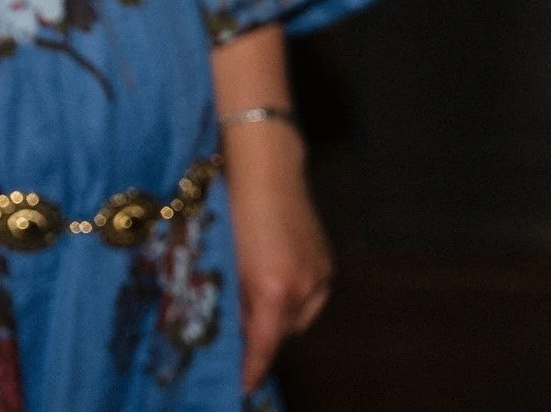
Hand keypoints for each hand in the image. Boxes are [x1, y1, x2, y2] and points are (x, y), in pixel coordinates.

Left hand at [222, 118, 331, 390]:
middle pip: (282, 332)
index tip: (243, 386)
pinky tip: (272, 281)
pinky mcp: (326, 262)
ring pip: (298, 316)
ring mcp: (319, 274)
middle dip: (260, 335)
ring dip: (276, 316)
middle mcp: (302, 287)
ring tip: (250, 299)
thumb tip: (237, 324)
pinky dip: (291, 299)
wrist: (266, 164)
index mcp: (272, 288)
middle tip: (236, 330)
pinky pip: (310, 297)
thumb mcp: (224, 256)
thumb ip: (233, 294)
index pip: (263, 343)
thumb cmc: (231, 204)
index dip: (253, 367)